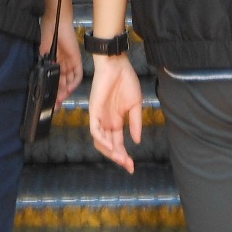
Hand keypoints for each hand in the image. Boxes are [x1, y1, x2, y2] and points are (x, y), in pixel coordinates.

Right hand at [42, 21, 83, 106]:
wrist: (55, 23)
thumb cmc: (47, 34)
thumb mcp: (43, 52)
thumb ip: (45, 65)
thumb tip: (42, 79)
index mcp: (55, 62)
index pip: (56, 80)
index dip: (53, 91)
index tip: (49, 101)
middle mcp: (64, 64)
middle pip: (63, 83)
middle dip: (59, 94)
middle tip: (55, 104)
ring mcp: (71, 62)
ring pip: (70, 80)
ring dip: (66, 90)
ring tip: (60, 98)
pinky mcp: (77, 59)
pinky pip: (77, 74)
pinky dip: (74, 82)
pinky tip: (69, 89)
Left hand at [88, 53, 141, 172]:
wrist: (117, 65)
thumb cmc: (126, 81)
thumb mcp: (135, 105)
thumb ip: (136, 123)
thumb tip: (137, 141)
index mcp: (116, 121)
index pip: (118, 143)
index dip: (124, 156)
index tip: (132, 167)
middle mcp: (106, 121)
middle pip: (109, 145)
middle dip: (118, 157)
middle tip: (128, 165)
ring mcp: (99, 117)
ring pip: (100, 141)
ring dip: (109, 151)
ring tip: (120, 158)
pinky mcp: (94, 110)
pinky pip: (95, 129)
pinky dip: (101, 139)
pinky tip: (111, 146)